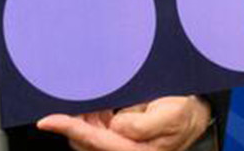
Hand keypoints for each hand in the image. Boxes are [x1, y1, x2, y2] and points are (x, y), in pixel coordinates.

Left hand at [36, 95, 211, 150]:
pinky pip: (94, 131)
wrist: (196, 116)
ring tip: (92, 98)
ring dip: (83, 118)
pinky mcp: (118, 140)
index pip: (95, 140)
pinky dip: (90, 117)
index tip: (48, 120)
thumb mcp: (171, 114)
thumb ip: (143, 125)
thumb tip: (116, 126)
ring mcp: (119, 146)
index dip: (70, 128)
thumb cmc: (185, 114)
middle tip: (72, 97)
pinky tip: (99, 106)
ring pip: (87, 136)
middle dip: (74, 120)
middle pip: (84, 141)